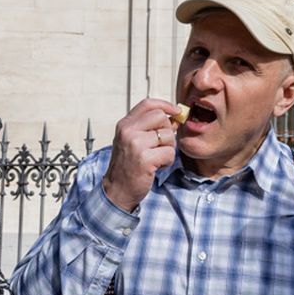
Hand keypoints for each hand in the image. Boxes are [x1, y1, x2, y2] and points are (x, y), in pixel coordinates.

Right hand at [100, 98, 180, 212]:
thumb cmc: (127, 167)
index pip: (147, 104)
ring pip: (168, 136)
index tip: (176, 111)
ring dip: (168, 149)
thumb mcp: (133, 142)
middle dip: (167, 131)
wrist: (117, 191)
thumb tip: (174, 119)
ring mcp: (135, 144)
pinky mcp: (144, 159)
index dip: (165, 105)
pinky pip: (169, 153)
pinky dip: (168, 161)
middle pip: (161, 117)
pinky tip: (157, 166)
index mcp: (124, 125)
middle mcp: (128, 132)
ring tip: (157, 158)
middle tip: (162, 145)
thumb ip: (150, 128)